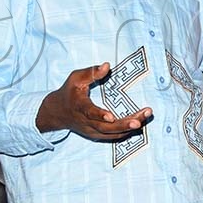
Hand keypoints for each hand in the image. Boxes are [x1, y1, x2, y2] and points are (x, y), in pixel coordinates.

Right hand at [36, 63, 150, 138]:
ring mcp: (91, 131)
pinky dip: (126, 132)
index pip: (89, 112)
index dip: (99, 115)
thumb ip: (91, 72)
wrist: (58, 112)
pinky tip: (139, 123)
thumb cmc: (69, 92)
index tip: (111, 117)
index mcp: (79, 107)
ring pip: (111, 133)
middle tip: (139, 120)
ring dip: (129, 128)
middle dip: (123, 124)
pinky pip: (113, 136)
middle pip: (105, 127)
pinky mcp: (97, 135)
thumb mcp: (76, 78)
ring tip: (145, 117)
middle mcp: (85, 122)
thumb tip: (107, 65)